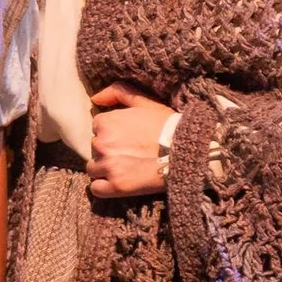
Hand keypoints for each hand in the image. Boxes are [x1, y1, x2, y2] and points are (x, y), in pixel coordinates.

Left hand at [87, 83, 171, 198]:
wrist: (188, 151)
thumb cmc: (167, 125)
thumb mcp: (144, 102)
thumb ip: (118, 92)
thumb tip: (95, 99)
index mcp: (105, 123)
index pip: (97, 129)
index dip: (111, 133)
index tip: (127, 138)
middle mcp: (102, 144)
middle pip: (95, 149)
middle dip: (108, 151)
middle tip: (130, 153)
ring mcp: (109, 166)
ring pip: (94, 169)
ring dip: (105, 169)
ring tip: (126, 168)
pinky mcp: (116, 186)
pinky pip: (96, 189)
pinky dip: (104, 187)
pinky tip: (118, 183)